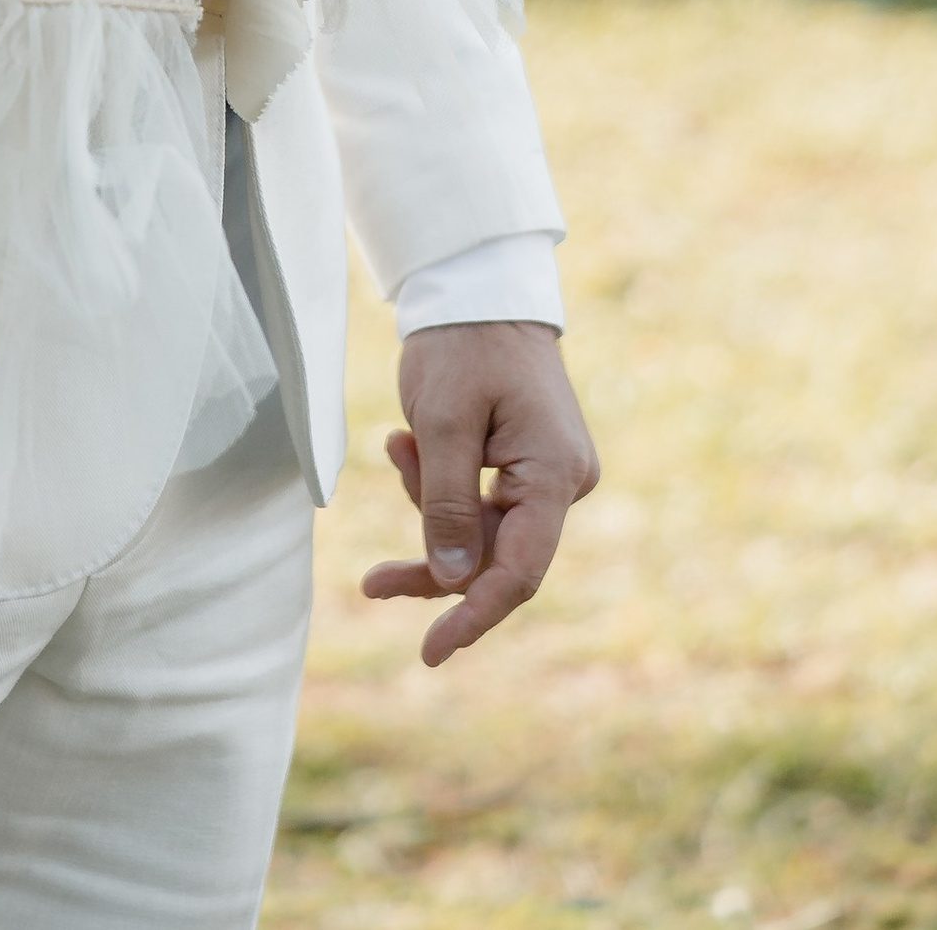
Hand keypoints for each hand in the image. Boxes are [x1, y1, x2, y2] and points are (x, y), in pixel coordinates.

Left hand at [363, 321, 598, 666]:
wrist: (477, 284)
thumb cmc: (461, 344)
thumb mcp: (441, 423)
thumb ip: (446, 505)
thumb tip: (454, 581)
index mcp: (555, 472)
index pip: (519, 571)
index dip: (473, 616)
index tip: (430, 652)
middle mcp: (564, 480)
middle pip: (498, 557)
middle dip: (435, 560)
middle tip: (371, 583)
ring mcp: (549, 473)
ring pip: (485, 532)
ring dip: (430, 510)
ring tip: (394, 447)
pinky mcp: (529, 464)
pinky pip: (483, 503)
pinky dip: (440, 489)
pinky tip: (404, 446)